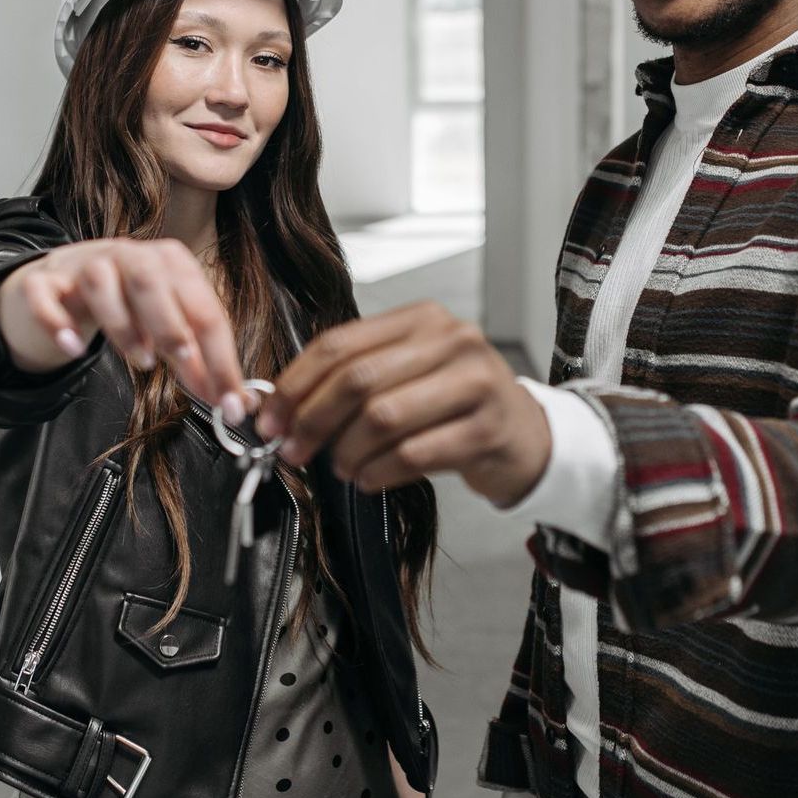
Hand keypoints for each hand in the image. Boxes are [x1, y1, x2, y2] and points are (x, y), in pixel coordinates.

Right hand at [0, 238, 248, 418]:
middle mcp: (130, 255)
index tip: (228, 400)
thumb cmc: (129, 303)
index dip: (220, 356)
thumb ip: (197, 360)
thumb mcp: (167, 326)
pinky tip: (73, 348)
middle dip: (173, 327)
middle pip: (153, 281)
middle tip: (185, 365)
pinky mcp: (46, 280)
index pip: (203, 307)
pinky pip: (45, 295)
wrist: (64, 281)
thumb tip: (234, 401)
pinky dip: (57, 321)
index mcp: (171, 262)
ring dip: (123, 325)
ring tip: (141, 360)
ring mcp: (84, 264)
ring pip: (101, 282)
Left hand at [256, 301, 551, 505]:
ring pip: (383, 417)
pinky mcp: (487, 428)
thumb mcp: (411, 372)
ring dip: (347, 451)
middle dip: (312, 420)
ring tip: (341, 466)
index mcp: (423, 318)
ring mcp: (475, 382)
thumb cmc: (456, 403)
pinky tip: (369, 478)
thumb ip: (356, 377)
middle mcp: (452, 340)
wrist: (526, 434)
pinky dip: (378, 473)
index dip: (296, 384)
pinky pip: (413, 454)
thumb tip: (282, 408)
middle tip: (292, 449)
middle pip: (358, 379)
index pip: (340, 343)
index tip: (271, 418)